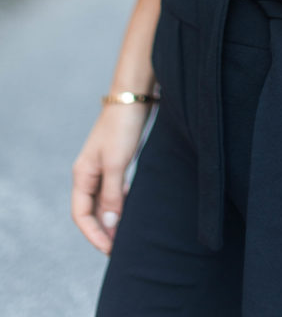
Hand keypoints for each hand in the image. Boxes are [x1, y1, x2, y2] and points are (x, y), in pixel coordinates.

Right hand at [71, 104, 150, 253]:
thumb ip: (113, 194)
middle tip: (119, 250)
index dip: (93, 234)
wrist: (133, 97)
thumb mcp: (117, 162)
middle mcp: (89, 174)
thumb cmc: (122, 127)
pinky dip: (121, 204)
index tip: (109, 249)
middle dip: (104, 231)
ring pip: (105, 202)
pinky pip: (115, 191)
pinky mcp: (117, 163)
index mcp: (82, 174)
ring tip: (126, 237)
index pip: (81, 214)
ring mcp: (102, 168)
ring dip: (113, 219)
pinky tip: (132, 212)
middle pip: (92, 211)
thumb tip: (110, 224)